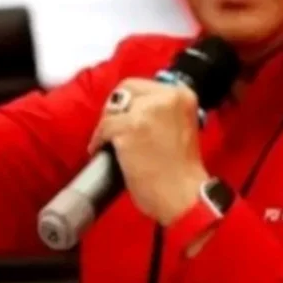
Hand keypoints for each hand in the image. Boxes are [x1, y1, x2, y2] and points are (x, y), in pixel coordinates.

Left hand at [87, 79, 209, 225]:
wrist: (184, 196)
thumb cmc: (183, 171)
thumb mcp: (181, 127)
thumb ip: (162, 113)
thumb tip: (133, 110)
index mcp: (182, 95)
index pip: (146, 85)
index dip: (132, 100)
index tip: (126, 114)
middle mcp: (166, 96)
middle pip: (127, 88)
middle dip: (116, 106)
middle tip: (112, 125)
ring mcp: (146, 111)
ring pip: (114, 109)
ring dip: (107, 124)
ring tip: (106, 140)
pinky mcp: (129, 128)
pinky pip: (104, 128)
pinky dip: (98, 140)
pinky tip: (99, 150)